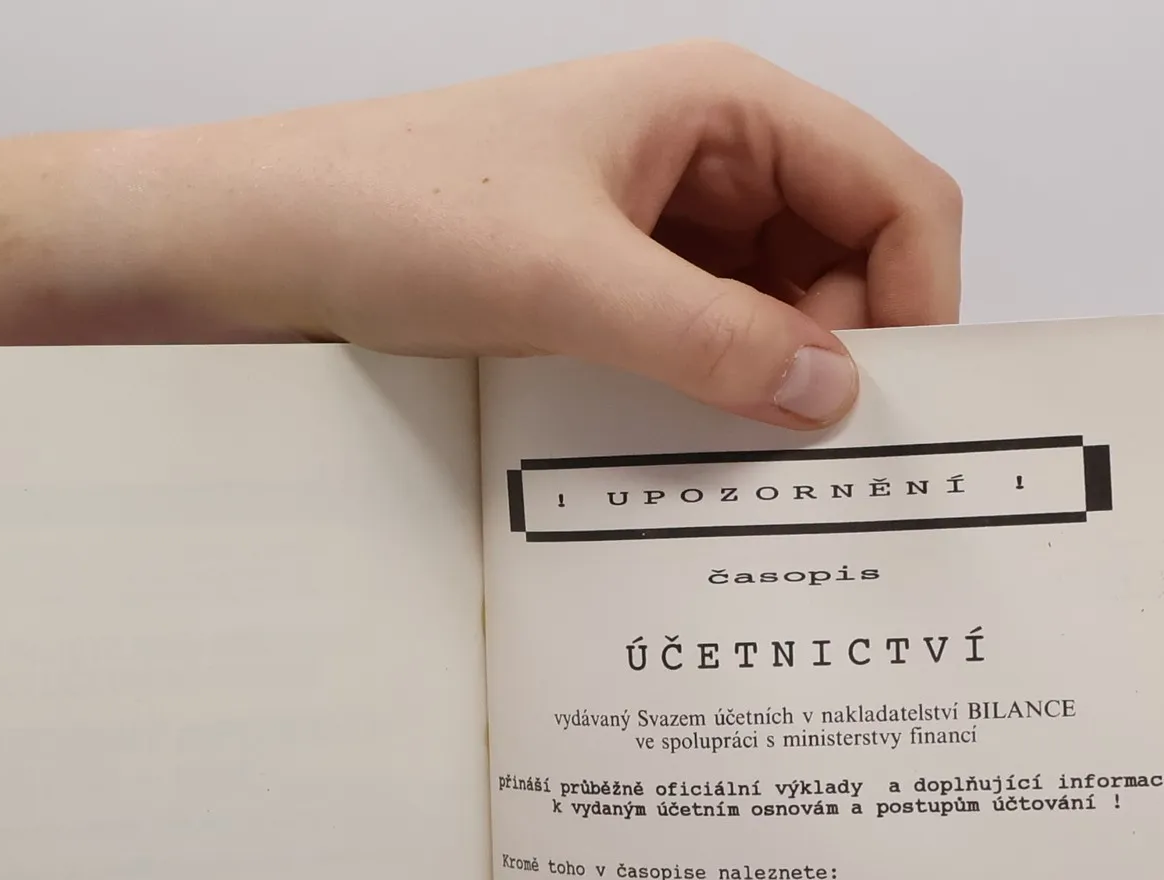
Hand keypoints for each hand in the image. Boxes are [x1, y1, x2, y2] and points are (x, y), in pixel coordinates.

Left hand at [0, 43, 959, 437]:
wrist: (245, 245)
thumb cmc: (381, 207)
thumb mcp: (565, 279)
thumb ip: (710, 340)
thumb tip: (837, 396)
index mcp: (721, 110)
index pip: (893, 193)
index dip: (918, 301)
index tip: (902, 415)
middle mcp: (702, 167)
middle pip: (846, 265)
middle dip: (846, 362)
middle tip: (826, 477)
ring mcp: (654, 234)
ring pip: (773, 320)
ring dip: (772, 394)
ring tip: (752, 485)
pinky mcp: (602, 296)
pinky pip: (697, 353)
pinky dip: (708, 406)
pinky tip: (689, 467)